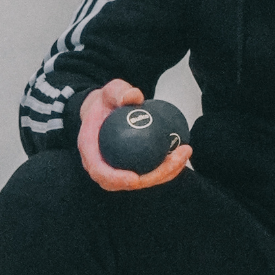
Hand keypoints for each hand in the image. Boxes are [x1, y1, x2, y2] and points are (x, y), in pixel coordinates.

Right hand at [78, 79, 192, 191]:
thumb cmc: (105, 102)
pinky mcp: (131, 168)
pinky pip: (149, 172)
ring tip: (184, 154)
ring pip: (141, 181)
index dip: (116, 179)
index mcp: (90, 150)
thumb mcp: (110, 91)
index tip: (135, 178)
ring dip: (166, 173)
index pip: (99, 172)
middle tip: (174, 160)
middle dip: (153, 178)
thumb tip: (133, 97)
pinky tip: (182, 153)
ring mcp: (116, 169)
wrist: (104, 109)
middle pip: (125, 182)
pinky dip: (167, 167)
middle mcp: (102, 165)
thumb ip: (118, 91)